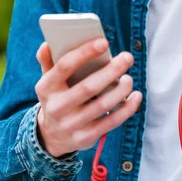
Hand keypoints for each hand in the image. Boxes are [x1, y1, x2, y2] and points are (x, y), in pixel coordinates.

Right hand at [35, 38, 141, 157]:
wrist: (51, 135)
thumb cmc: (57, 97)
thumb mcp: (48, 80)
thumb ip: (48, 61)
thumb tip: (47, 44)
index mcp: (46, 87)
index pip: (65, 66)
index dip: (85, 52)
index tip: (104, 42)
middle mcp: (56, 107)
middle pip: (88, 87)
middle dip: (111, 70)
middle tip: (127, 57)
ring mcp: (71, 125)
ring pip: (102, 105)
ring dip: (121, 90)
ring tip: (129, 78)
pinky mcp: (85, 137)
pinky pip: (111, 122)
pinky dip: (127, 108)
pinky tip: (135, 96)